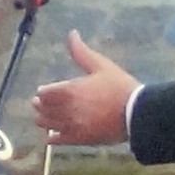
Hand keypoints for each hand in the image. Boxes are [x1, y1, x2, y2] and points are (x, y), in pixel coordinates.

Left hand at [26, 34, 140, 145]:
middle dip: (40, 106)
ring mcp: (72, 126)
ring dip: (43, 120)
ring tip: (42, 119)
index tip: (42, 92)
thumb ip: (81, 52)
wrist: (136, 113)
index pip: (45, 92)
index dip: (43, 92)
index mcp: (70, 89)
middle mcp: (66, 108)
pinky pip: (58, 141)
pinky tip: (51, 137)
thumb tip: (71, 34)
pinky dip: (52, 138)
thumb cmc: (119, 87)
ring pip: (47, 124)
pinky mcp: (80, 139)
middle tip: (38, 105)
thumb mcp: (101, 65)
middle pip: (44, 108)